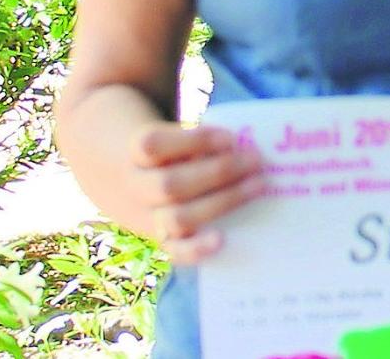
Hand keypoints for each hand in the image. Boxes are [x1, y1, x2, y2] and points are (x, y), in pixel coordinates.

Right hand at [125, 123, 262, 263]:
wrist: (131, 186)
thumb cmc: (167, 154)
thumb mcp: (172, 138)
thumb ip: (201, 141)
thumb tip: (244, 145)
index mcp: (134, 154)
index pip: (153, 145)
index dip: (194, 141)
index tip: (230, 138)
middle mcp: (135, 188)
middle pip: (170, 185)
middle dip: (218, 173)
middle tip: (255, 160)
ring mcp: (145, 219)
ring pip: (176, 219)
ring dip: (222, 202)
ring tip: (258, 185)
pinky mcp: (159, 243)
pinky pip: (174, 252)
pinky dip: (196, 249)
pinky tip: (222, 239)